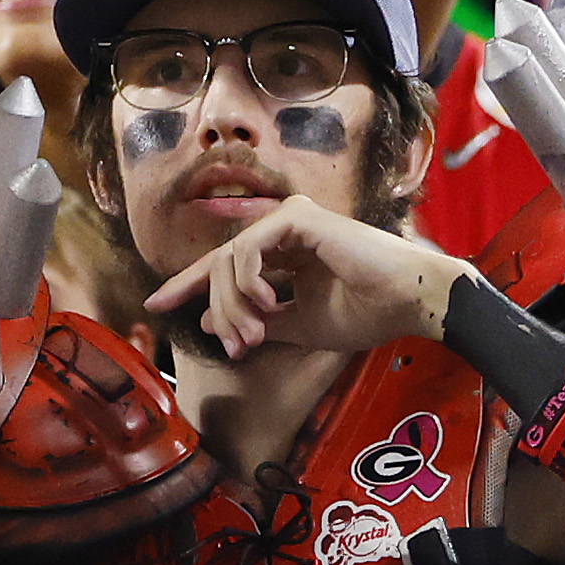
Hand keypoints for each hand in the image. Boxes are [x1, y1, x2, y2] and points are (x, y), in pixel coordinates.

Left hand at [141, 201, 459, 360]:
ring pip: (229, 260)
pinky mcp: (299, 217)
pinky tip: (267, 305)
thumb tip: (205, 321)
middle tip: (234, 346)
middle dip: (212, 306)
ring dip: (233, 305)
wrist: (409, 302)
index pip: (226, 266)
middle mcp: (286, 230)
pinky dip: (247, 282)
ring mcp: (292, 219)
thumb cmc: (368, 312)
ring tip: (255, 336)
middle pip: (220, 265)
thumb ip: (257, 321)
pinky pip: (248, 250)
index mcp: (288, 252)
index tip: (154, 305)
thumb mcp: (300, 326)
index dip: (188, 285)